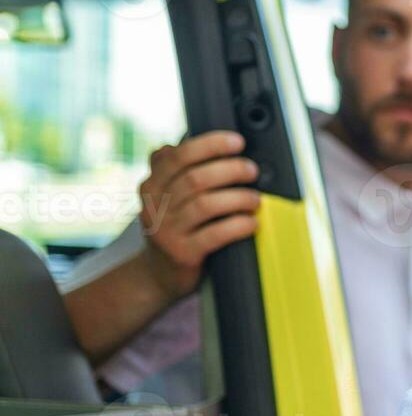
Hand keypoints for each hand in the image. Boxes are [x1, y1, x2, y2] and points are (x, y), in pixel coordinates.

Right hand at [137, 131, 260, 299]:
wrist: (159, 275)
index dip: (210, 145)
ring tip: (256, 199)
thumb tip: (210, 140)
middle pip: (195, 179)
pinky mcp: (182, 253)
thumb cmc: (175, 228)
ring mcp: (166, 230)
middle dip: (231, 170)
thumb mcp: (168, 197)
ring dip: (238, 198)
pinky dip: (238, 225)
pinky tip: (252, 223)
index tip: (237, 141)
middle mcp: (154, 205)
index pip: (178, 155)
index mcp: (152, 184)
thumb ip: (181, 170)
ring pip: (206, 205)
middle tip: (252, 170)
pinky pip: (215, 234)